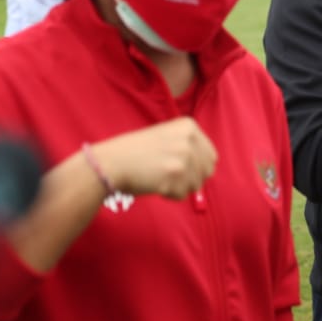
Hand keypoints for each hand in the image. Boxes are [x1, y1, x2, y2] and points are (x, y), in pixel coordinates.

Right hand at [93, 117, 217, 199]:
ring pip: (195, 185)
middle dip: (191, 179)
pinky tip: (154, 184)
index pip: (211, 156)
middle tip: (169, 177)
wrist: (109, 162)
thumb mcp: (166, 137)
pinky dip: (169, 195)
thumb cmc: (135, 152)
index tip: (178, 168)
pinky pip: (181, 195)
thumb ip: (189, 146)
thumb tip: (212, 166)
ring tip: (158, 177)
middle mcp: (189, 139)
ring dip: (179, 187)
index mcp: (189, 126)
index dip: (197, 168)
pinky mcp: (174, 176)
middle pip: (207, 171)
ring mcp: (183, 157)